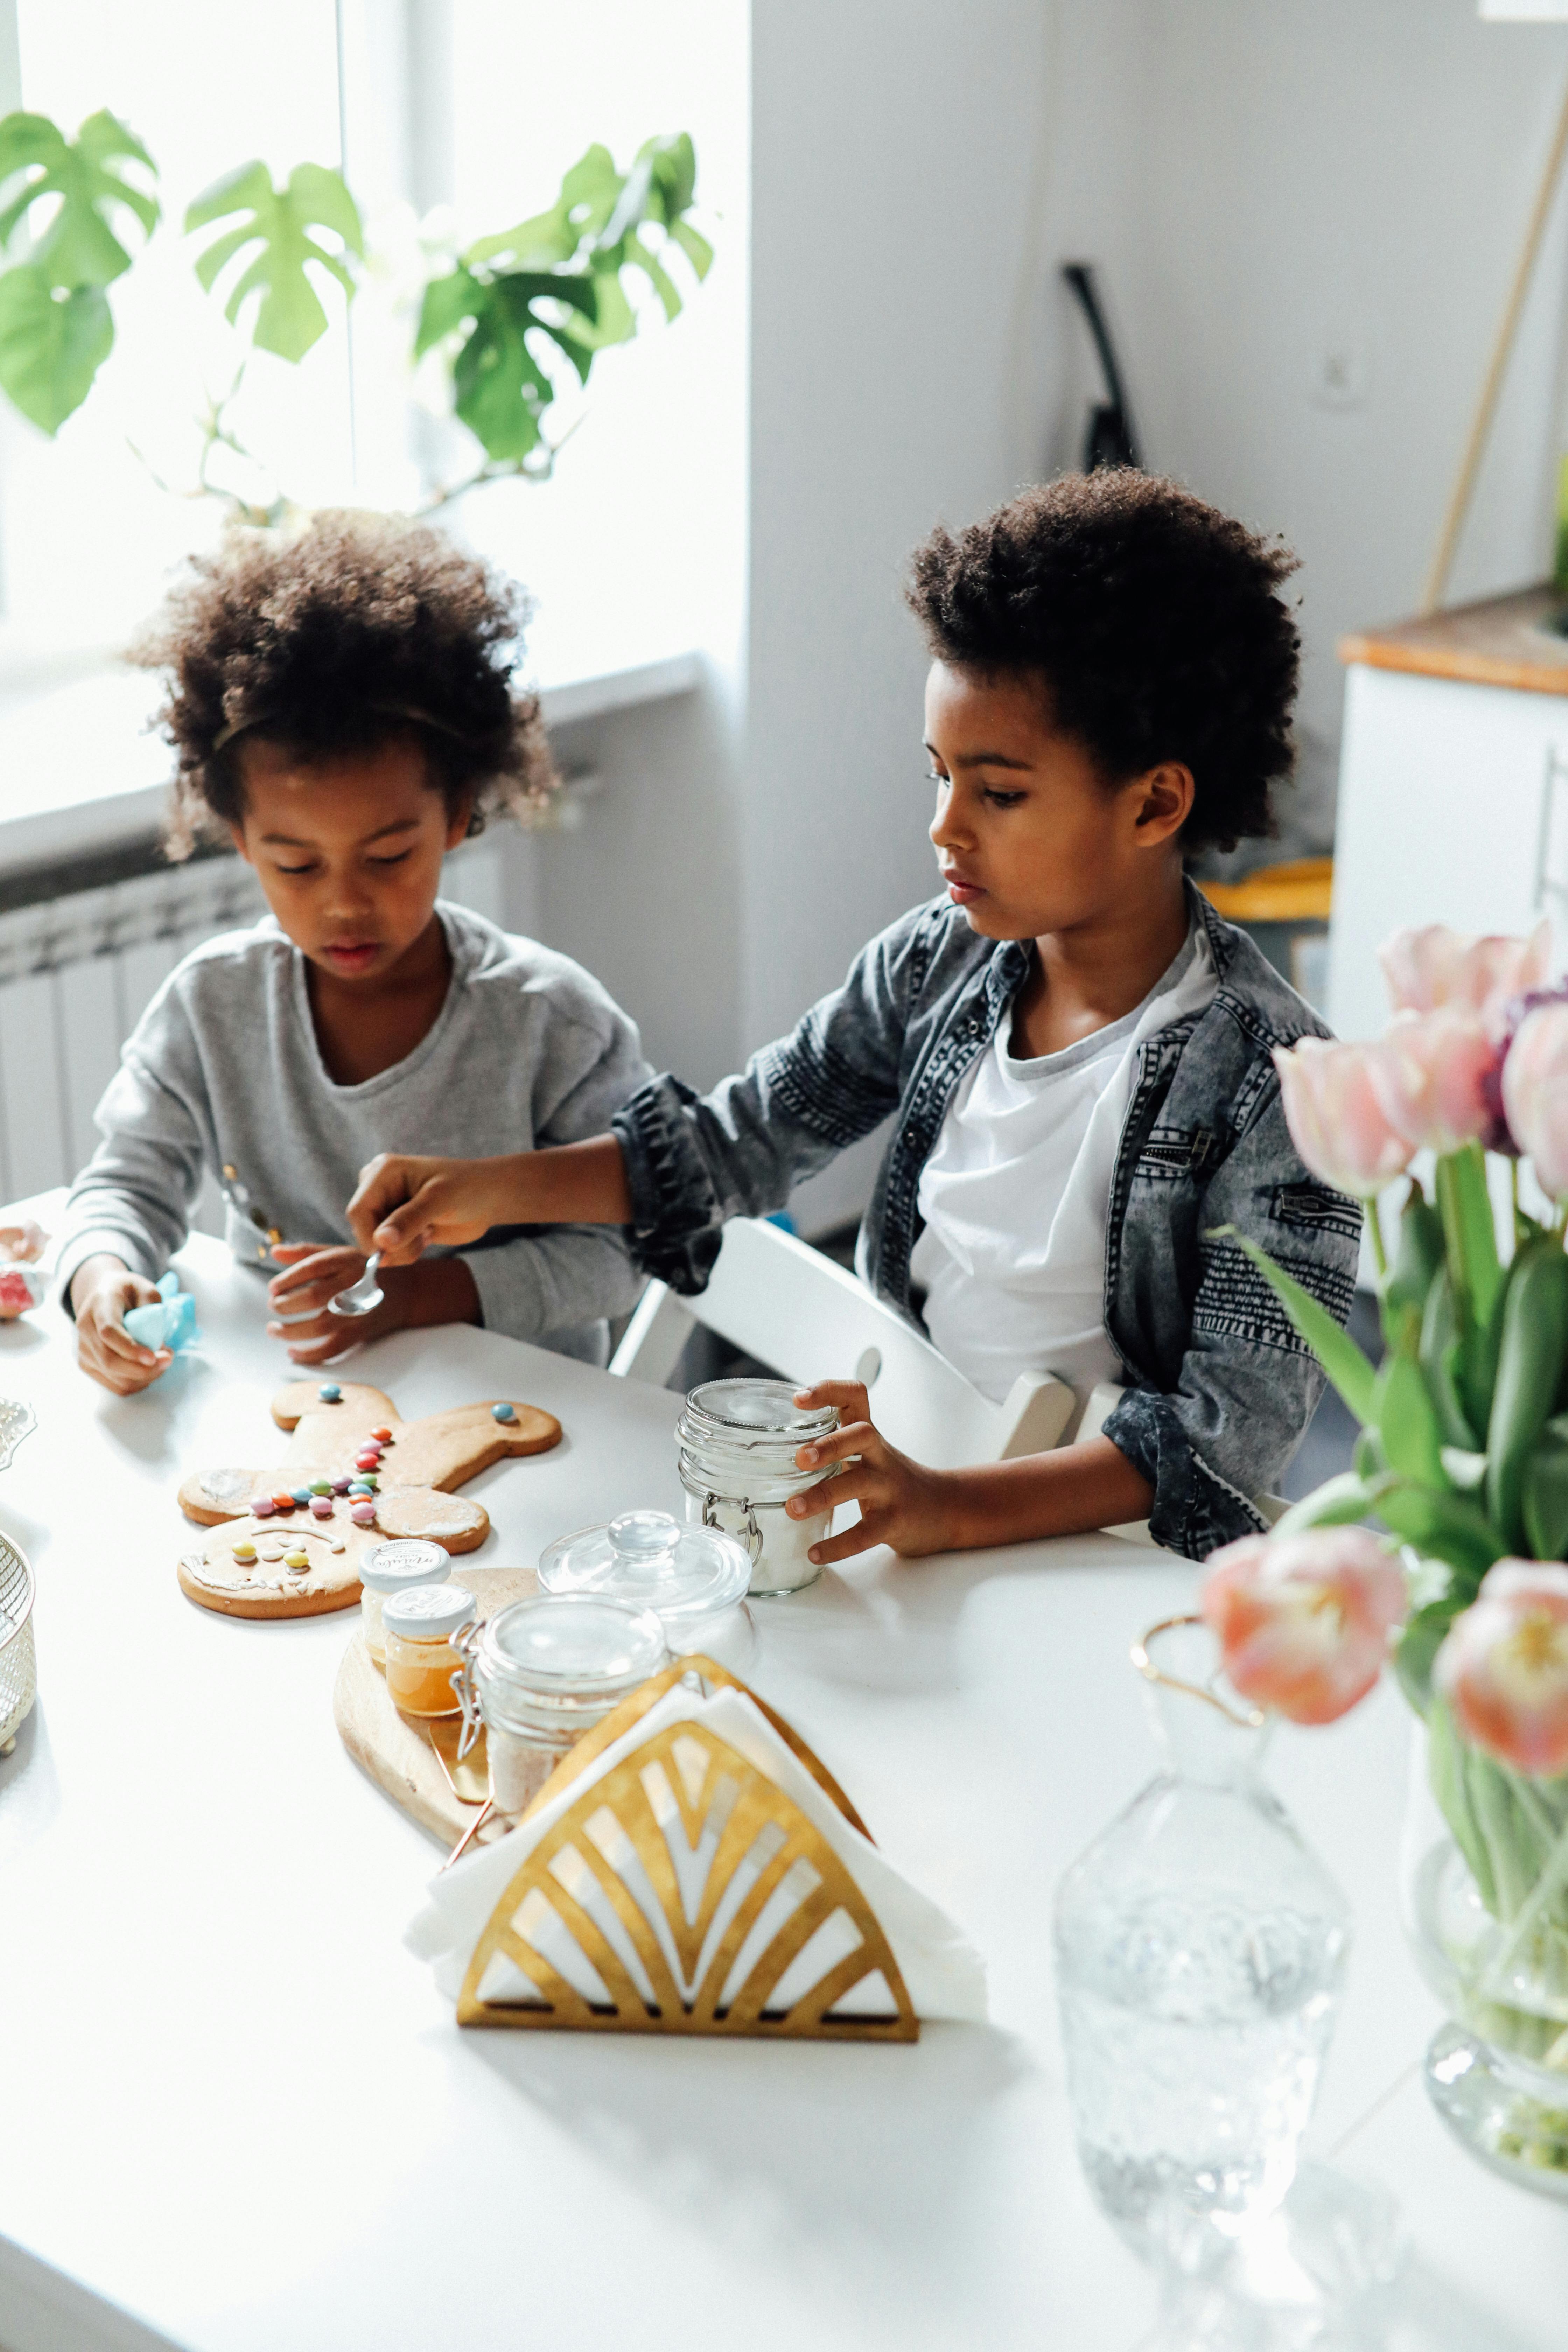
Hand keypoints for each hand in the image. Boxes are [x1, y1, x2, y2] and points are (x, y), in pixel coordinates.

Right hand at [71, 1256, 173, 1394]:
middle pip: (109, 1360)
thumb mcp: (145, 1289)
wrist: (102, 1295)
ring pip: (113, 1377)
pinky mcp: (87, 1364)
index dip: (130, 1349)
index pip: (109, 1332)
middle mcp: (85, 1328)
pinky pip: (114, 1384)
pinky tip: (149, 1369)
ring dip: (143, 1377)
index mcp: (99, 1305)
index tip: (153, 1357)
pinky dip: (136, 1382)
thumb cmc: (128, 1292)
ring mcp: (83, 1349)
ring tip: (162, 1361)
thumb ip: (153, 1310)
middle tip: (168, 1359)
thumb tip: (157, 1344)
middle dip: (142, 1369)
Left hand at [267, 1244, 402, 1364]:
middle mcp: (354, 1285)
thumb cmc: (364, 1271)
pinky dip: (310, 1354)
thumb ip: (306, 1253)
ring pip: (319, 1326)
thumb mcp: (340, 1254)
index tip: (273, 1287)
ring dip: (290, 1331)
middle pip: (313, 1298)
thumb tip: (274, 1251)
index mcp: (347, 1261)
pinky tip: (292, 1352)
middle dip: (286, 1304)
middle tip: (274, 1306)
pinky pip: (333, 1348)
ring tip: (274, 1329)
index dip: (288, 1278)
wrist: (405, 1292)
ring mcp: (358, 1312)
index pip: (312, 1267)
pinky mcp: (360, 1333)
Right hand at [346, 1153, 515, 1264]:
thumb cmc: (468, 1188)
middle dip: (391, 1244)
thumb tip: (381, 1242)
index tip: (392, 1252)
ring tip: (427, 1233)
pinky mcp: (395, 1224)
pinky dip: (405, 1251)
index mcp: (382, 1172)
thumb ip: (409, 1220)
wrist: (488, 1198)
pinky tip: (426, 1236)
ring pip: (375, 1242)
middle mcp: (378, 1187)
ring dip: (401, 1249)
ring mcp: (386, 1206)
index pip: (358, 1210)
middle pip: (364, 1228)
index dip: (370, 1236)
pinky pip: (387, 1249)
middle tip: (423, 1239)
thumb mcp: (439, 1200)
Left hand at [785, 1380, 959, 1564]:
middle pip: (862, 1434)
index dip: (828, 1391)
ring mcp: (890, 1488)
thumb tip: (775, 1446)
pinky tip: (815, 1553)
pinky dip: (838, 1546)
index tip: (798, 1398)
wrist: (944, 1509)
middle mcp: (880, 1455)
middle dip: (829, 1444)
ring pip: (859, 1483)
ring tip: (792, 1508)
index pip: (855, 1396)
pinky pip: (865, 1533)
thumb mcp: (867, 1453)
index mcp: (869, 1436)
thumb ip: (832, 1444)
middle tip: (799, 1458)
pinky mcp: (894, 1521)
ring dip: (822, 1495)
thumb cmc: (892, 1479)